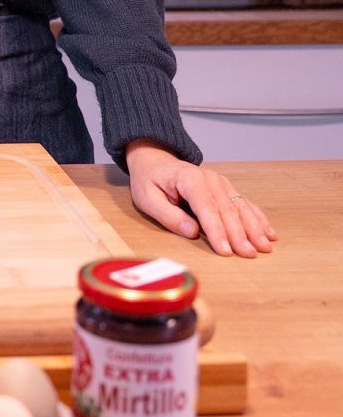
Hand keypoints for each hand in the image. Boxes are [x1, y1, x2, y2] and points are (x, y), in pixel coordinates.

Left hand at [124, 141, 276, 257]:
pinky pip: (245, 204)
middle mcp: (209, 179)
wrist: (155, 160)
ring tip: (264, 247)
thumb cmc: (150, 181)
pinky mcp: (226, 189)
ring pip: (241, 207)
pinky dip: (258, 219)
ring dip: (254, 228)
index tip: (226, 251)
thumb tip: (191, 232)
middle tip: (249, 255)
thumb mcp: (147, 198)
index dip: (217, 231)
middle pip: (227, 210)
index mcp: (189, 179)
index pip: (206, 208)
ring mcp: (220, 183)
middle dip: (239, 234)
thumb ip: (168, 215)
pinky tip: (269, 233)